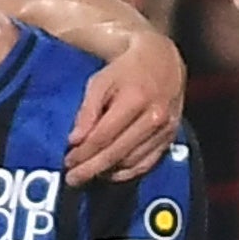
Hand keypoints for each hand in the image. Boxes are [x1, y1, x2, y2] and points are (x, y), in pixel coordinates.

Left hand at [63, 30, 182, 183]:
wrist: (161, 60)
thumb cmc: (125, 70)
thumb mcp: (100, 82)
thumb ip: (87, 110)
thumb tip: (75, 140)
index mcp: (135, 99)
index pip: (103, 136)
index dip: (83, 153)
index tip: (68, 162)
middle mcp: (154, 117)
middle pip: (117, 153)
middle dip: (91, 169)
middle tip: (73, 178)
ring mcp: (165, 130)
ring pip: (131, 162)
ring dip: (107, 172)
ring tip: (89, 173)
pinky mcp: (170, 138)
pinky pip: (147, 164)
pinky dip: (127, 173)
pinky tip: (110, 173)